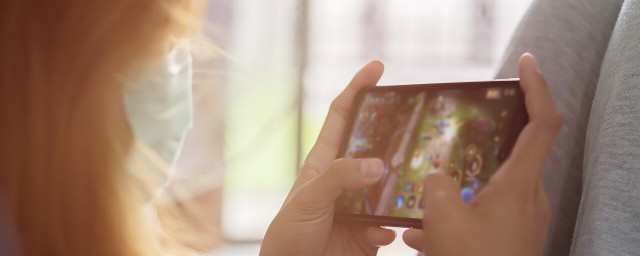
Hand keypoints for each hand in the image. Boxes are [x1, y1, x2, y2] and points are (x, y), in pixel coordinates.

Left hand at [260, 61, 395, 255]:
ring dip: (401, 187)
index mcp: (325, 161)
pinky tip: (384, 232)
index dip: (358, 89)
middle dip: (396, 135)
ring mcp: (361, 203)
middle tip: (417, 125)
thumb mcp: (308, 199)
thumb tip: (377, 164)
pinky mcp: (372, 229)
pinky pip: (392, 222)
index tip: (377, 68)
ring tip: (413, 185)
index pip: (342, 116)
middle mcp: (346, 178)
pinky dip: (392, 226)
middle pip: (376, 146)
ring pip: (391, 184)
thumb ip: (340, 178)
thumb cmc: (289, 233)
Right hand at [403, 53, 561, 255]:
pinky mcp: (511, 240)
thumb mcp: (444, 218)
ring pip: (488, 191)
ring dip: (457, 193)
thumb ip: (437, 185)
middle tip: (452, 140)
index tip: (524, 63)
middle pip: (509, 154)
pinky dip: (457, 219)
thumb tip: (437, 178)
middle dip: (476, 147)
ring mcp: (521, 221)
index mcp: (520, 184)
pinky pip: (483, 217)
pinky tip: (423, 238)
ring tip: (422, 208)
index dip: (538, 86)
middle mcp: (528, 199)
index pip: (543, 121)